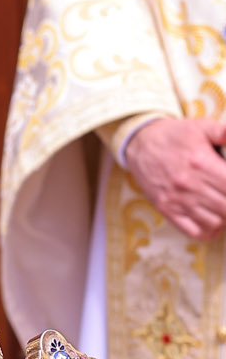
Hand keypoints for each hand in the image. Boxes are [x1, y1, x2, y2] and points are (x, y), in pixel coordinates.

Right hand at [124, 118, 225, 239]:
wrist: (140, 143)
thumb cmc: (174, 136)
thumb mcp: (200, 126)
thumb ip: (222, 132)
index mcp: (201, 162)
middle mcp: (189, 183)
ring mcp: (177, 199)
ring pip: (215, 222)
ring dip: (223, 217)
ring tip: (222, 206)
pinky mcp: (167, 209)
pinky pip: (194, 232)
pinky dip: (208, 231)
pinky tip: (212, 220)